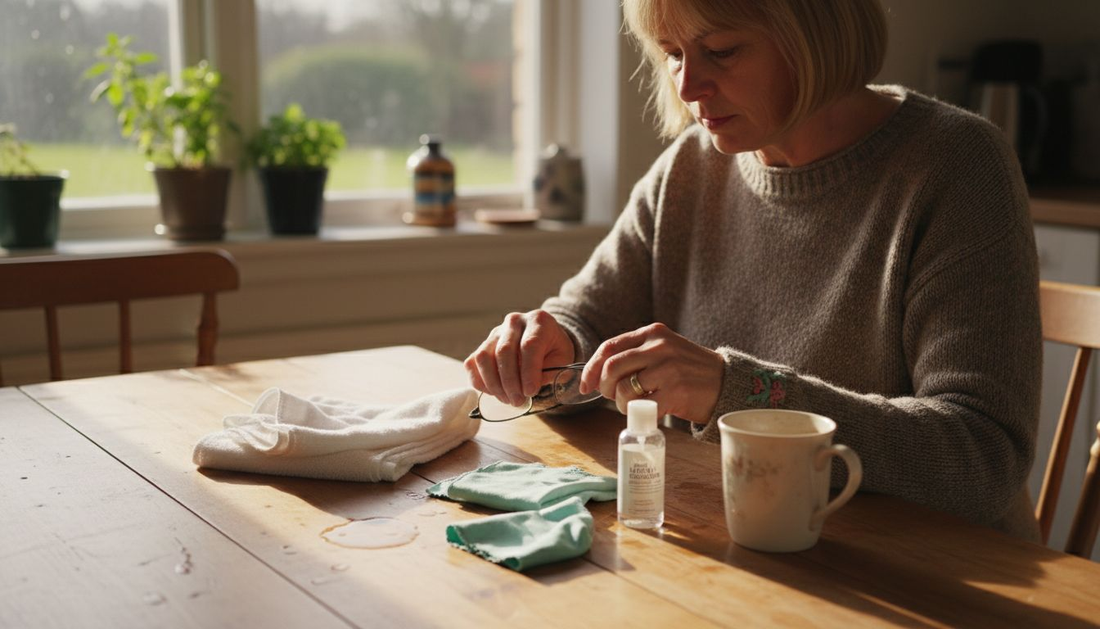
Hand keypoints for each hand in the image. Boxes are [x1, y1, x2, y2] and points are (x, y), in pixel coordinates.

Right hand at [464, 309, 574, 406]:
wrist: (544, 338)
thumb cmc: (554, 350)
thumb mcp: (563, 358)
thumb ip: (549, 371)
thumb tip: (528, 387)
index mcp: (539, 321)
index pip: (529, 346)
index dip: (528, 372)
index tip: (530, 392)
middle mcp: (514, 322)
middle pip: (504, 352)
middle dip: (510, 382)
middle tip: (518, 401)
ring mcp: (495, 332)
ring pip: (483, 357)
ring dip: (493, 384)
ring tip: (508, 399)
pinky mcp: (483, 344)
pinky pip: (472, 363)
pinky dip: (480, 382)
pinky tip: (494, 392)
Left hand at [579, 322, 722, 422]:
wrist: (726, 382)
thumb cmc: (688, 370)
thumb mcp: (664, 350)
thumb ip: (637, 354)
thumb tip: (599, 374)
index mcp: (653, 333)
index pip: (609, 347)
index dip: (592, 368)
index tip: (586, 385)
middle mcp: (659, 347)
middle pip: (612, 367)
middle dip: (604, 387)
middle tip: (611, 397)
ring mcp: (668, 369)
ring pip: (624, 389)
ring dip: (621, 404)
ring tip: (632, 406)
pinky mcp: (676, 392)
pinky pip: (641, 406)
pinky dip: (637, 413)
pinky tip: (647, 412)